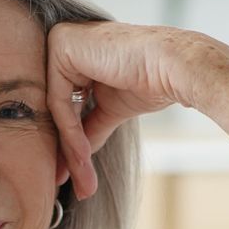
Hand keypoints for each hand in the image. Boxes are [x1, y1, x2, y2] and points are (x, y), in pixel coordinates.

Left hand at [46, 22, 217, 199]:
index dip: (69, 146)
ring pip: (56, 110)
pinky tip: (82, 155)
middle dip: (68, 153)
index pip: (62, 106)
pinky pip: (58, 101)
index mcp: (74, 54)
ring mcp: (60, 41)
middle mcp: (62, 43)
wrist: (173, 69)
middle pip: (56, 110)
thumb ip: (88, 128)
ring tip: (83, 180)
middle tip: (77, 188)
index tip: (72, 178)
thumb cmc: (151, 83)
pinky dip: (70, 133)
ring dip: (71, 150)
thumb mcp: (110, 110)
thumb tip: (73, 159)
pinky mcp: (61, 45)